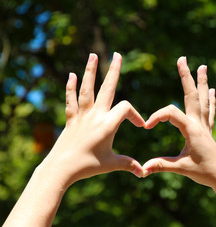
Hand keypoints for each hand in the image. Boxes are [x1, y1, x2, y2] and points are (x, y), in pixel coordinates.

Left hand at [40, 52, 144, 186]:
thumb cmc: (87, 166)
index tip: (140, 126)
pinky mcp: (71, 119)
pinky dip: (70, 87)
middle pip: (107, 88)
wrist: (60, 169)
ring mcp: (82, 115)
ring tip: (92, 55)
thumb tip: (144, 172)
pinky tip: (70, 75)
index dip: (136, 115)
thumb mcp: (112, 164)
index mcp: (108, 124)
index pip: (126, 108)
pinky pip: (71, 100)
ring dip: (90, 71)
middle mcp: (95, 115)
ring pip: (87, 89)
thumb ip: (129, 164)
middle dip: (113, 70)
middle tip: (117, 54)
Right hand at [143, 57, 215, 187]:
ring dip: (202, 82)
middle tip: (183, 59)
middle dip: (186, 76)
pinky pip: (209, 110)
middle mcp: (199, 123)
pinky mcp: (208, 130)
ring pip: (203, 99)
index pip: (171, 113)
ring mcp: (205, 125)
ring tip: (203, 66)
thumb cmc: (203, 172)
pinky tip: (212, 91)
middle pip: (192, 95)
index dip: (157, 116)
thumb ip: (161, 165)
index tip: (147, 126)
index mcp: (192, 129)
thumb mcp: (180, 168)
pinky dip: (210, 99)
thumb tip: (142, 169)